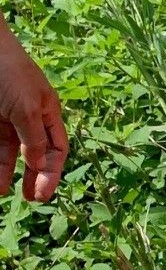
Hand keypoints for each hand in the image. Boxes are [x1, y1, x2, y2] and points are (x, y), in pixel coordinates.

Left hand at [0, 29, 66, 201]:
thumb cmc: (8, 71)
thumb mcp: (27, 108)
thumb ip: (35, 139)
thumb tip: (39, 165)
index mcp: (47, 111)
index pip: (56, 148)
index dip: (52, 172)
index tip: (42, 194)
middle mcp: (27, 117)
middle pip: (33, 154)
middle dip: (32, 177)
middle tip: (29, 199)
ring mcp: (4, 117)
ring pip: (7, 153)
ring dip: (5, 173)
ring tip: (1, 191)